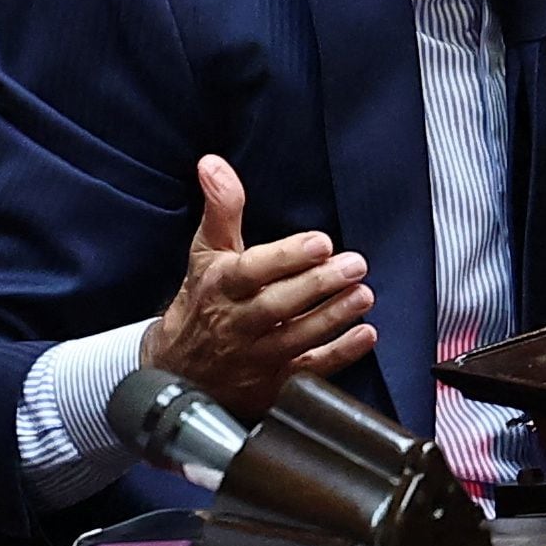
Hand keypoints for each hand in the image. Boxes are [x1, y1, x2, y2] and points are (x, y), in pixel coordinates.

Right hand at [139, 155, 376, 421]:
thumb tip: (214, 163)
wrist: (179, 368)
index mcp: (220, 286)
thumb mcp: (205, 251)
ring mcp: (256, 356)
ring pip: (297, 337)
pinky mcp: (273, 381)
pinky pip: (309, 370)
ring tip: (363, 295)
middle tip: (355, 265)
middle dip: (318, 285)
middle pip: (278, 306)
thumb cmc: (202, 300)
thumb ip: (220, 207)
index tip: (320, 243)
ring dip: (333, 317)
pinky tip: (365, 335)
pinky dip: (339, 354)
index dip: (286, 258)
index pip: (252, 271)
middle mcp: (237, 323)